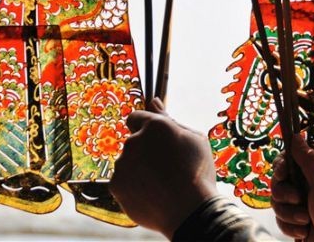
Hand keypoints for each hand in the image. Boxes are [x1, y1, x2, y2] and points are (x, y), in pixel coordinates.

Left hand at [109, 98, 218, 238]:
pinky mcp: (116, 186)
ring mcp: (123, 164)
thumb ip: (170, 119)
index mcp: (154, 126)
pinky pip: (123, 181)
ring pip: (128, 162)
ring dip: (138, 168)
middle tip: (164, 166)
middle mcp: (134, 141)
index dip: (144, 127)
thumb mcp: (194, 139)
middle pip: (133, 142)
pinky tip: (152, 194)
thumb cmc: (198, 171)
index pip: (135, 117)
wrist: (190, 211)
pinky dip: (133, 186)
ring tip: (160, 184)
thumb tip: (154, 102)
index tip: (153, 139)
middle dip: (144, 150)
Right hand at [271, 135, 313, 241]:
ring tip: (305, 220)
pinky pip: (280, 218)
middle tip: (297, 199)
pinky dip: (290, 226)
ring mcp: (301, 202)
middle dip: (285, 193)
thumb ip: (308, 158)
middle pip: (278, 180)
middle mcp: (308, 183)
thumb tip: (295, 135)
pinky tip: (304, 231)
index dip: (282, 165)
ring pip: (277, 201)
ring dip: (289, 213)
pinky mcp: (295, 220)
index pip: (290, 157)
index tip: (282, 174)